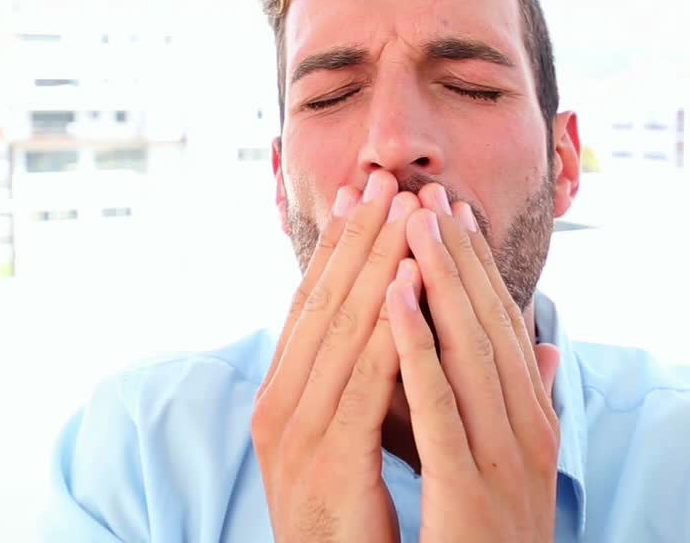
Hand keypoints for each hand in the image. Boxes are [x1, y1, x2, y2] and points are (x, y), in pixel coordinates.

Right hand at [252, 170, 421, 542]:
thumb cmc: (349, 515)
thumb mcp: (350, 436)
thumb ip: (368, 381)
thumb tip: (397, 329)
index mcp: (283, 396)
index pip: (313, 305)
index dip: (339, 248)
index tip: (364, 194)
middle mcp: (279, 405)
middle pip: (324, 304)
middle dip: (359, 240)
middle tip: (386, 180)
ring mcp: (295, 432)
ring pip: (343, 330)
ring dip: (377, 265)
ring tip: (407, 213)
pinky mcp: (326, 460)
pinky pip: (362, 382)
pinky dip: (387, 329)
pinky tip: (410, 287)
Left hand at [384, 184, 560, 542]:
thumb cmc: (490, 537)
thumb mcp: (511, 460)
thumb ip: (525, 398)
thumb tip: (544, 341)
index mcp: (531, 421)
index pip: (501, 327)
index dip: (476, 267)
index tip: (452, 212)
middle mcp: (525, 430)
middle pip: (488, 324)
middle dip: (458, 255)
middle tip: (432, 192)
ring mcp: (502, 458)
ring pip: (468, 348)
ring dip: (439, 278)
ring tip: (413, 220)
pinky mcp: (468, 486)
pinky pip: (439, 403)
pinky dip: (416, 343)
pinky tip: (393, 296)